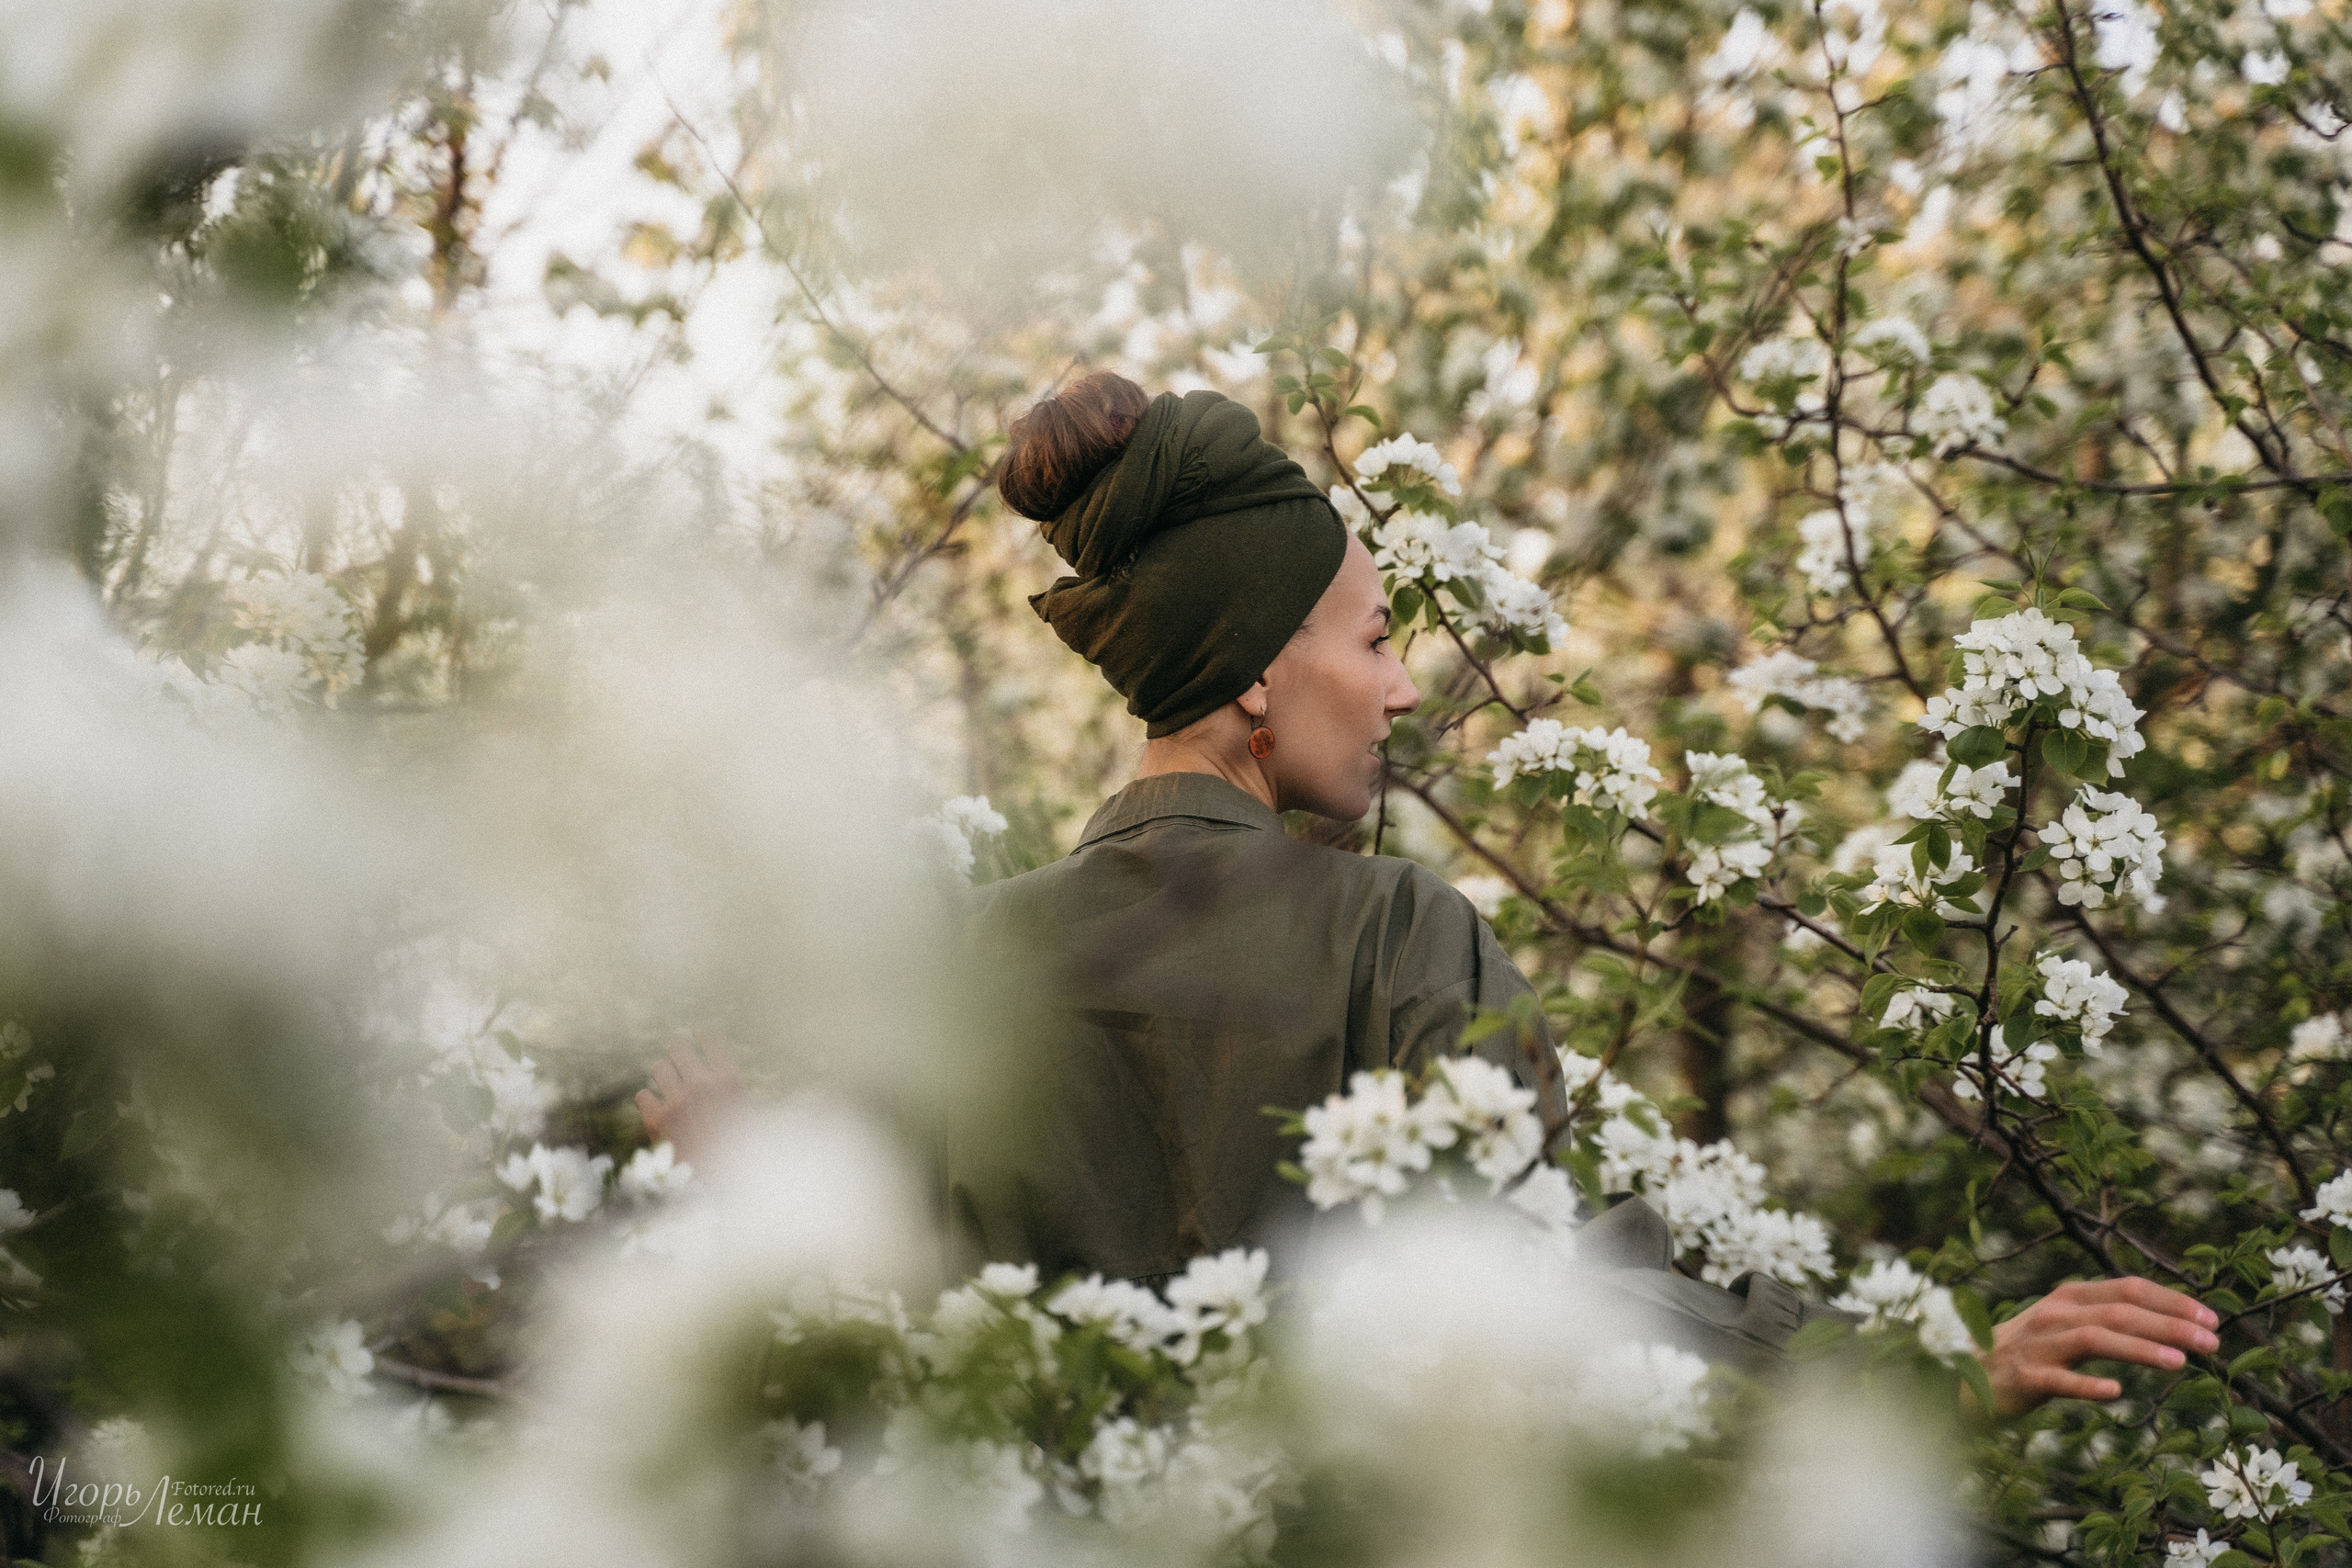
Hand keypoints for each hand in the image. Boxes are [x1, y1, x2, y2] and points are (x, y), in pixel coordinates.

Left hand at [634, 1034, 744, 1167]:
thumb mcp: (749, 1115)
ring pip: (658, 1067)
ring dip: (663, 1076)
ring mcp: (678, 1101)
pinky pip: (642, 1095)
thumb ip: (730, 1091)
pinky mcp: (657, 1121)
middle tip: (681, 1063)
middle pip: (678, 1047)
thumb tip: (717, 1075)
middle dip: (679, 1055)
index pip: (710, 1038)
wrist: (723, 1183)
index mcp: (730, 1080)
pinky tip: (656, 1110)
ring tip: (669, 1087)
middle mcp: (702, 1085)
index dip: (703, 1034)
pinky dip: (648, 1102)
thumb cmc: (742, 1152)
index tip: (700, 1032)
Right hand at [1977, 1276, 2219, 1416]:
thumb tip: (2172, 1325)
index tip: (2211, 1320)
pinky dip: (2087, 1386)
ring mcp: (2039, 1345)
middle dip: (2169, 1325)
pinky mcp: (2025, 1377)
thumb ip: (2107, 1320)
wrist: (1968, 1376)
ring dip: (2140, 1349)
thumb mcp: (2067, 1325)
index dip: (2171, 1301)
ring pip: (2094, 1340)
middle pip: (2118, 1312)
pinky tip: (2115, 1393)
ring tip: (2180, 1363)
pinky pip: (2059, 1381)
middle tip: (2212, 1343)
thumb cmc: (2032, 1352)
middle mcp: (2055, 1314)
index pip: (2127, 1289)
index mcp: (2069, 1297)